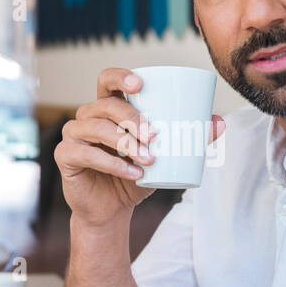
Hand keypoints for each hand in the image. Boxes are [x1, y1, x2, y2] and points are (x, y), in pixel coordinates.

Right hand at [55, 67, 224, 229]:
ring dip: (125, 143)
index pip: (107, 80)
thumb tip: (220, 122)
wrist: (112, 210)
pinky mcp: (66, 156)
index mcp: (109, 108)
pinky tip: (132, 173)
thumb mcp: (166, 156)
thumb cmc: (137, 175)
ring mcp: (74, 135)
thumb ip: (190, 138)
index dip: (120, 77)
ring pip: (96, 129)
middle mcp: (88, 117)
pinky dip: (111, 163)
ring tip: (149, 159)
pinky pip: (85, 154)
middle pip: (106, 106)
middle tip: (155, 136)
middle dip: (131, 118)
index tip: (140, 86)